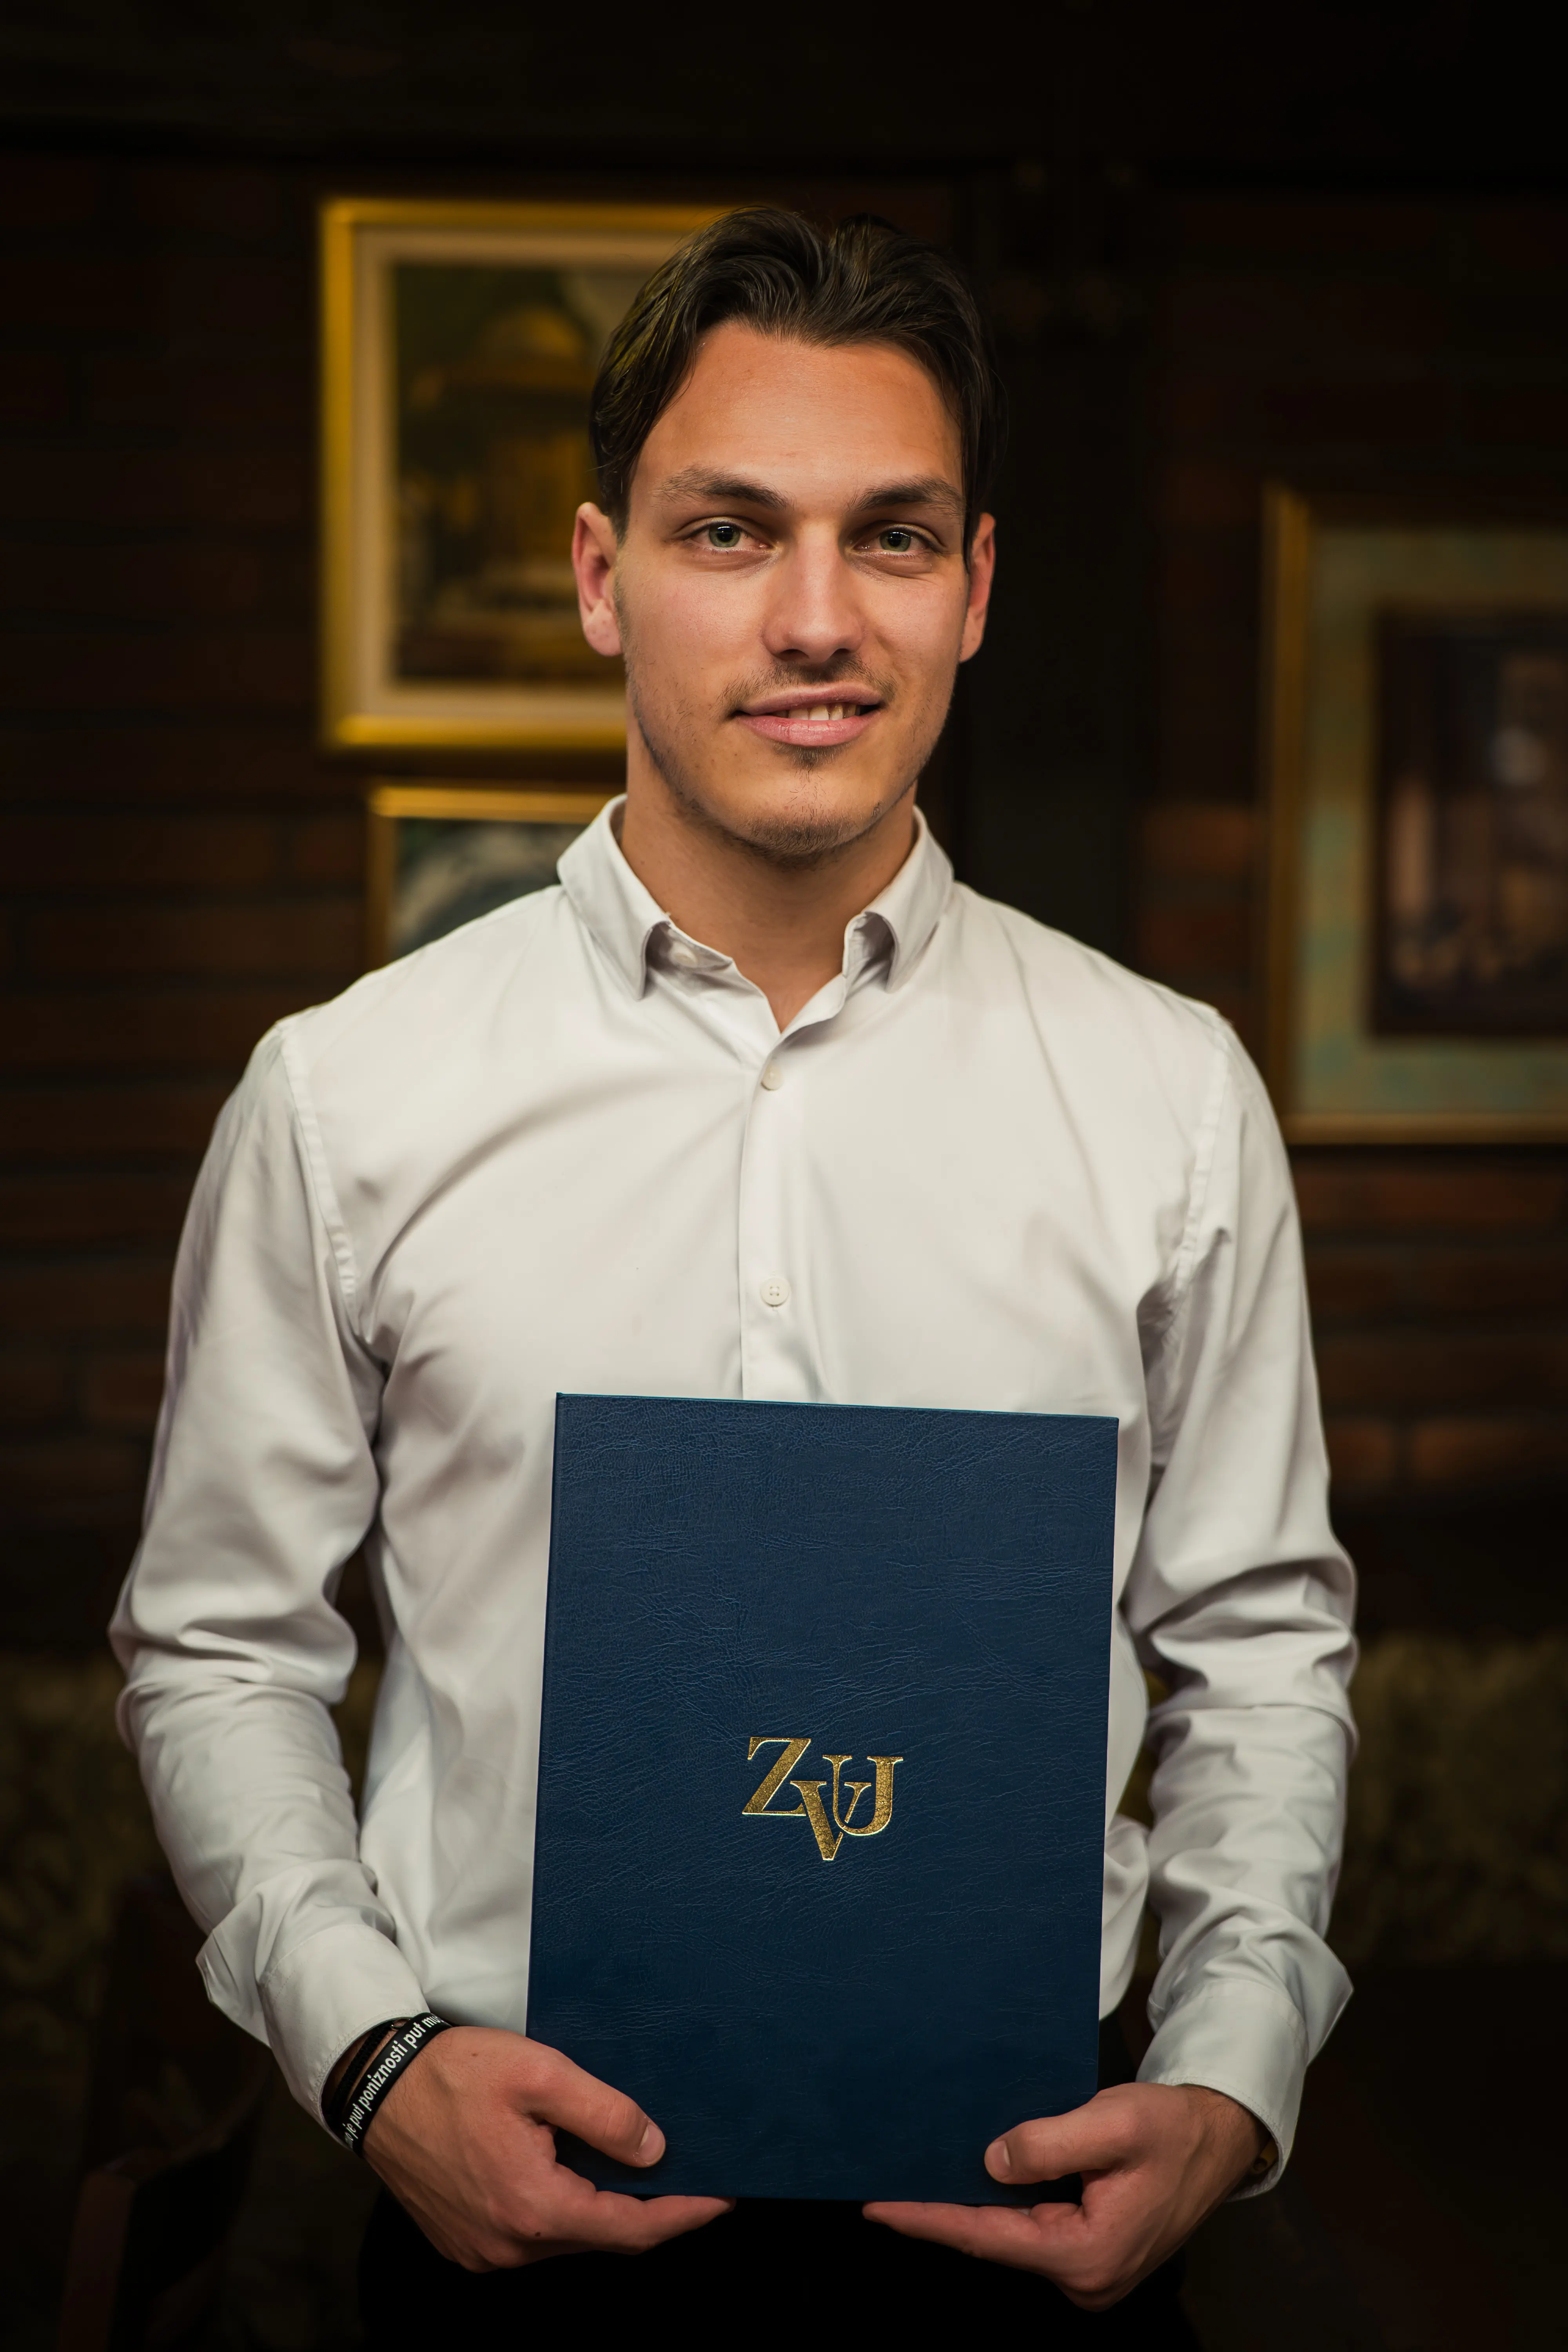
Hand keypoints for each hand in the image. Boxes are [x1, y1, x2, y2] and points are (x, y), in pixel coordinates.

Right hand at [359, 2026, 731, 2269]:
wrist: (375, 2087)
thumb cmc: (453, 2073)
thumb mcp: (539, 2074)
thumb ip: (603, 2114)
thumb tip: (654, 2150)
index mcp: (533, 2208)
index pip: (631, 2229)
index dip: (683, 2214)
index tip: (723, 2195)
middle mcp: (510, 2247)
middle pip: (601, 2235)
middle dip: (646, 2206)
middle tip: (685, 2168)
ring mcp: (484, 2251)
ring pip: (567, 2235)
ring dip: (599, 2204)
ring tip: (627, 2161)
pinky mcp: (466, 2243)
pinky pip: (532, 2234)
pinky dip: (561, 2206)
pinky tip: (568, 2167)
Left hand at [865, 2081, 1266, 2308]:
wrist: (1218, 2140)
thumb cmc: (1172, 2129)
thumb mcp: (1112, 2122)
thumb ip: (1049, 2143)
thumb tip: (991, 2160)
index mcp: (1086, 2254)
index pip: (987, 2236)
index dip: (928, 2219)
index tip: (878, 2207)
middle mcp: (1085, 2278)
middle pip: (995, 2241)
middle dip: (941, 2212)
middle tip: (885, 2184)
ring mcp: (1089, 2272)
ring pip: (1012, 2235)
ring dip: (970, 2207)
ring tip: (917, 2177)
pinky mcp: (1091, 2254)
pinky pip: (1032, 2229)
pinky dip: (1001, 2206)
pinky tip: (972, 2181)